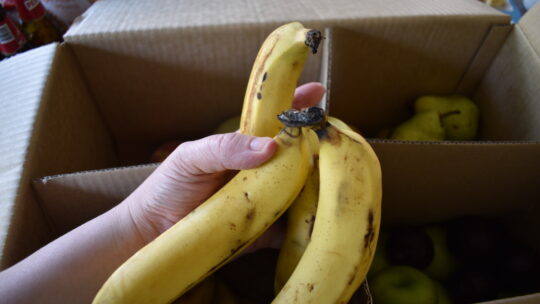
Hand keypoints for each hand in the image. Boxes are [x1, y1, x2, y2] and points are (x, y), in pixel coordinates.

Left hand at [126, 82, 325, 249]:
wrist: (152, 234)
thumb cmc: (168, 187)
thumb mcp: (191, 157)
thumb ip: (224, 147)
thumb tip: (269, 147)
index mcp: (244, 147)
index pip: (275, 120)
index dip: (297, 105)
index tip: (319, 92)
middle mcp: (261, 171)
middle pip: (298, 154)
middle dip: (320, 146)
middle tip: (336, 146)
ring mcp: (266, 201)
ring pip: (302, 189)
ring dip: (320, 184)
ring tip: (339, 181)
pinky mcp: (265, 232)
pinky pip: (293, 229)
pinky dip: (309, 225)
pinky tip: (322, 221)